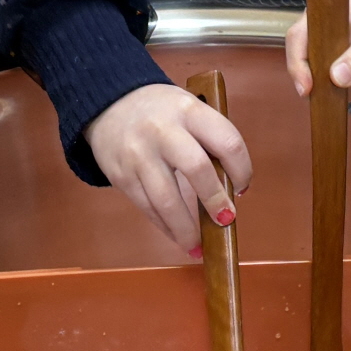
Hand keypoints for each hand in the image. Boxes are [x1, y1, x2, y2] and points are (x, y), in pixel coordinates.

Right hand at [86, 81, 252, 254]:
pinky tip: (178, 237)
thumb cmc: (160, 112)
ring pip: (167, 200)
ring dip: (187, 229)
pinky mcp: (122, 175)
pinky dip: (166, 227)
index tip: (242, 187)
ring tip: (199, 247)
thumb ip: (209, 140)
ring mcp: (139, 154)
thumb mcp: (188, 108)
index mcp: (189, 110)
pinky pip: (147, 208)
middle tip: (226, 220)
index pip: (227, 141)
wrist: (108, 103)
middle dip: (215, 200)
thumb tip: (230, 189)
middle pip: (197, 169)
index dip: (242, 170)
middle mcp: (163, 130)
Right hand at [284, 0, 350, 99]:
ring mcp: (320, 44)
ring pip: (312, 73)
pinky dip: (340, 89)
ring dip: (334, 89)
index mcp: (327, 13)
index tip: (308, 89)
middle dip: (322, 83)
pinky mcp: (326, 58)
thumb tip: (336, 77)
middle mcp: (316, 26)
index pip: (298, 36)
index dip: (297, 63)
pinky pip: (323, 79)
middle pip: (301, 59)